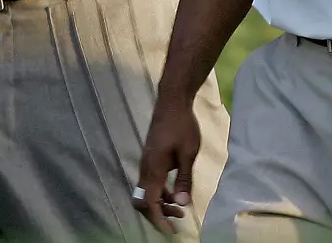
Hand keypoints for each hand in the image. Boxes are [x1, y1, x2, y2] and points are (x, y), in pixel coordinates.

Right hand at [133, 94, 200, 234]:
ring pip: (146, 192)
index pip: (149, 203)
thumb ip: (184, 180)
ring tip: (180, 209)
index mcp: (154, 168)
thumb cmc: (182, 125)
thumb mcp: (188, 153)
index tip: (171, 231)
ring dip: (160, 204)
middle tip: (177, 220)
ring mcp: (146, 162)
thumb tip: (183, 205)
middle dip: (158, 215)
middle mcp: (146, 168)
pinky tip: (175, 192)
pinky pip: (150, 183)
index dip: (159, 220)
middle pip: (142, 201)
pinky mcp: (150, 158)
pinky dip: (160, 193)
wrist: (172, 101)